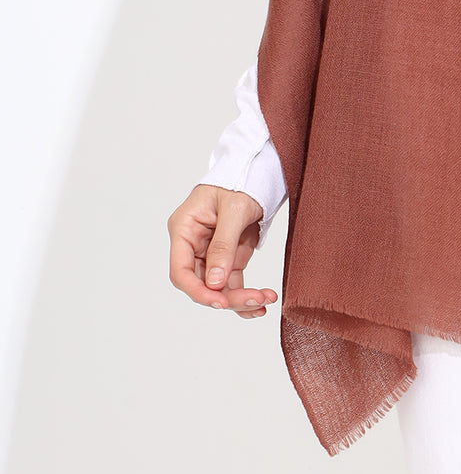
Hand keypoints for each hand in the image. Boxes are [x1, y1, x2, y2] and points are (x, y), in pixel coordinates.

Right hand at [167, 184, 277, 319]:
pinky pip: (232, 283)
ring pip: (219, 287)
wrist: (257, 170)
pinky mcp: (229, 257)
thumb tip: (214, 283)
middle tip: (256, 301)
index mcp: (184, 229)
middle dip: (228, 297)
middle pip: (202, 283)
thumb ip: (223, 245)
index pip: (181, 270)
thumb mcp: (233, 209)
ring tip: (266, 301)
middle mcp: (193, 245)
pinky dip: (245, 294)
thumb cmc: (239, 179)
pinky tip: (261, 303)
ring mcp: (211, 253)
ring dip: (241, 299)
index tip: (219, 302)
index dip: (197, 290)